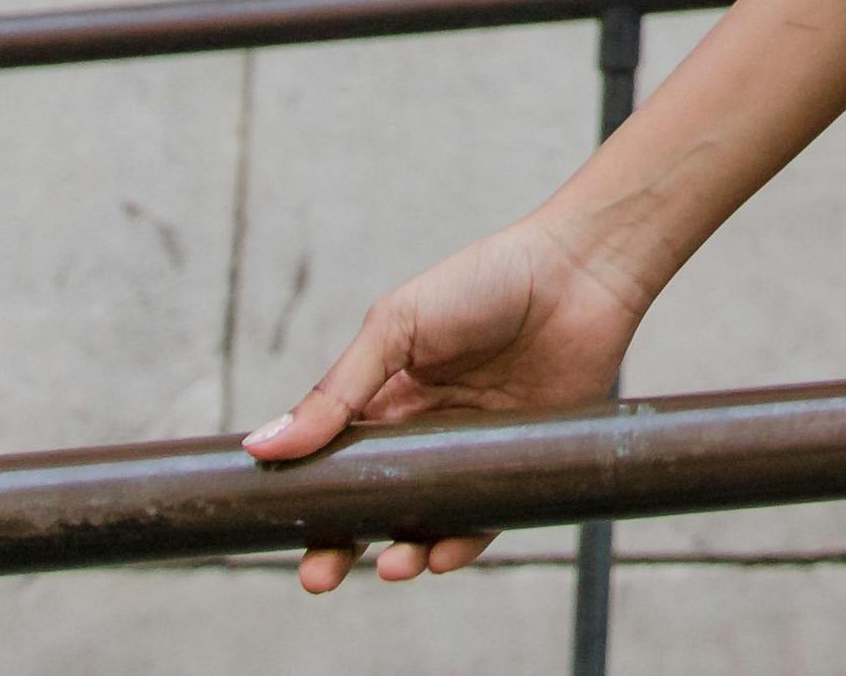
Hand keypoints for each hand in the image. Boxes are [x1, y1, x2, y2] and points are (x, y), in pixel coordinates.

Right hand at [240, 209, 648, 591]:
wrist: (580, 271)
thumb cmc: (486, 281)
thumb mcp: (395, 328)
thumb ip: (335, 393)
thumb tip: (265, 446)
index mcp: (388, 395)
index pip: (336, 459)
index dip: (309, 497)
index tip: (278, 528)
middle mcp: (426, 430)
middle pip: (374, 502)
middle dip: (342, 543)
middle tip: (319, 575)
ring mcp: (472, 451)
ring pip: (426, 519)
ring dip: (403, 551)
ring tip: (391, 565)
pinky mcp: (519, 465)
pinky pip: (483, 518)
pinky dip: (460, 542)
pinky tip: (441, 555)